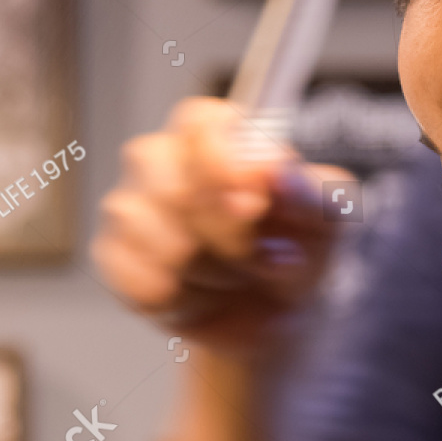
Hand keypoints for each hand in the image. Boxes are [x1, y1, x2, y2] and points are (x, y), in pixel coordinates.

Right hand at [92, 97, 353, 355]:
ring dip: (204, 269)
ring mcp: (133, 206)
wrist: (274, 319)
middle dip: (223, 232)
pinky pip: (133, 274)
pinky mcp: (115, 257)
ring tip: (230, 277)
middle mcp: (165, 160)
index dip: (221, 161)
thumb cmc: (295, 253)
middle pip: (164, 174)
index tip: (255, 204)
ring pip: (143, 224)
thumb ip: (310, 192)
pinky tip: (199, 296)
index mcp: (218, 136)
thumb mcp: (326, 224)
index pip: (198, 121)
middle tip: (258, 255)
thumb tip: (275, 169)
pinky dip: (177, 298)